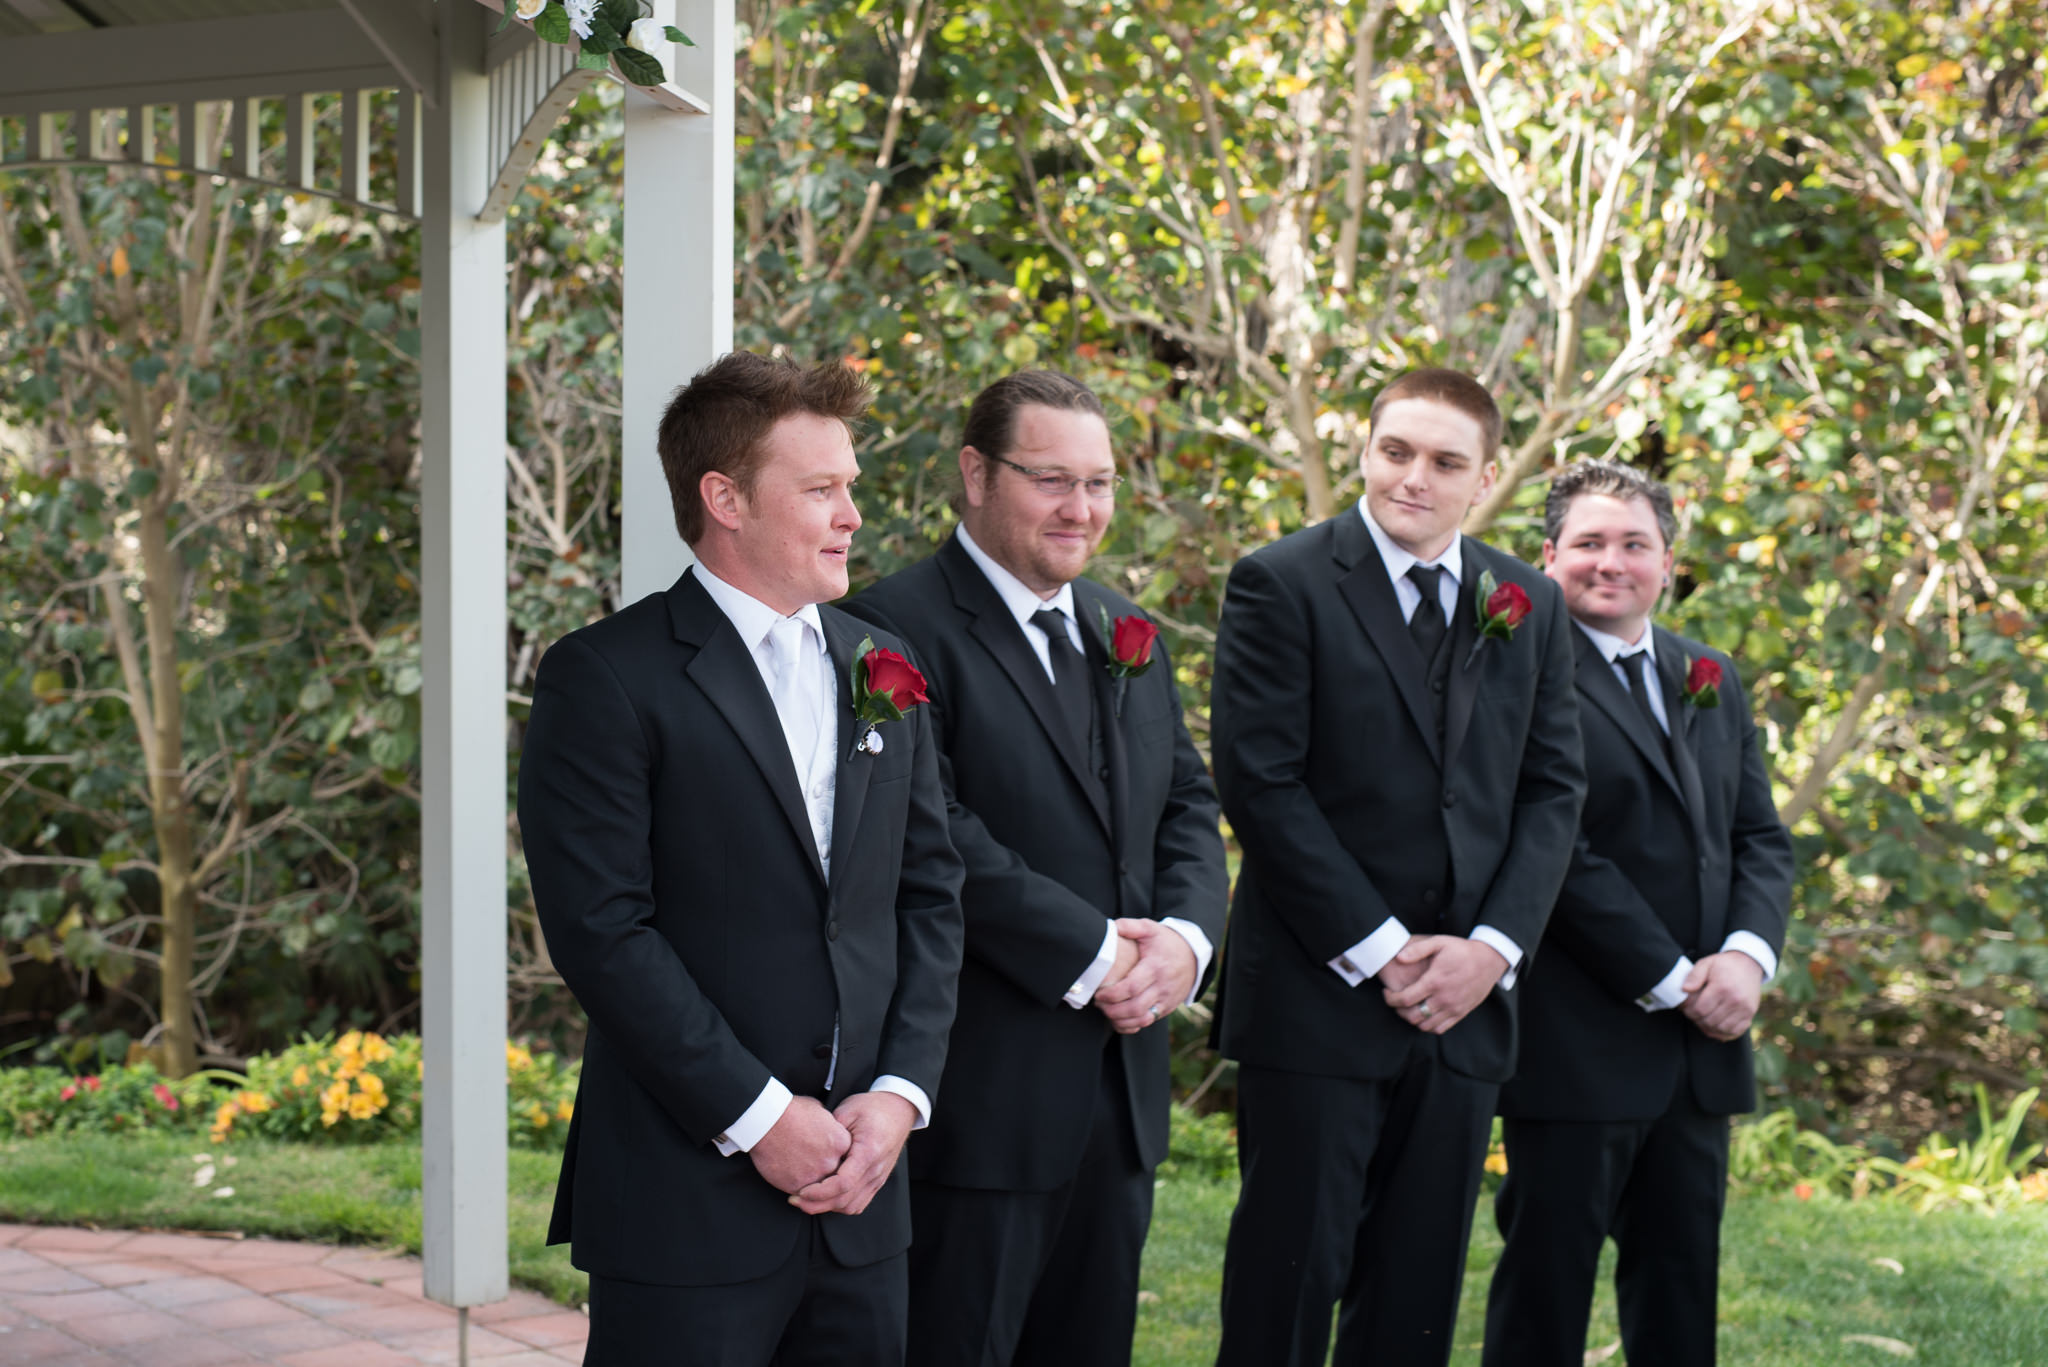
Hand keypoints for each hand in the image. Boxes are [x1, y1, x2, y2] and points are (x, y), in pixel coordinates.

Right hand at [749, 1096, 850, 1195]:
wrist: (767, 1121)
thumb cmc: (791, 1111)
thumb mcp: (820, 1111)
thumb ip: (830, 1126)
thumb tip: (830, 1130)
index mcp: (842, 1143)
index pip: (847, 1158)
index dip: (836, 1157)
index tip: (826, 1154)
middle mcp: (832, 1162)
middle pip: (835, 1173)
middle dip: (825, 1170)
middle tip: (813, 1164)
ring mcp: (815, 1175)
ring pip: (820, 1187)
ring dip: (813, 1182)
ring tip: (801, 1171)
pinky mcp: (797, 1185)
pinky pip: (802, 1193)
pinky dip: (797, 1187)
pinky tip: (789, 1175)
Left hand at [789, 1091, 918, 1216]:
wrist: (899, 1109)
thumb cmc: (873, 1107)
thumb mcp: (848, 1110)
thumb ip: (830, 1131)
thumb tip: (810, 1151)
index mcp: (869, 1152)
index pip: (842, 1183)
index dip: (819, 1192)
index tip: (800, 1191)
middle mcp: (876, 1170)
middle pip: (845, 1200)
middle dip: (817, 1205)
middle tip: (794, 1200)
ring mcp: (878, 1178)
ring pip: (851, 1206)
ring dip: (828, 1208)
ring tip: (807, 1201)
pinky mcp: (878, 1181)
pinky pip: (859, 1203)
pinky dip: (840, 1206)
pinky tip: (826, 1198)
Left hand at [1095, 918, 1198, 1033]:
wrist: (1193, 955)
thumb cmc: (1167, 942)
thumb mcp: (1151, 928)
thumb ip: (1130, 926)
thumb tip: (1112, 927)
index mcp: (1155, 967)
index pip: (1131, 987)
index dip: (1111, 994)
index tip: (1099, 993)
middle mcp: (1162, 986)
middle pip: (1135, 1007)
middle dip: (1112, 1010)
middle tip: (1099, 1004)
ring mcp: (1166, 999)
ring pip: (1143, 1019)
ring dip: (1121, 1020)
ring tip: (1107, 1012)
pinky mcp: (1167, 1007)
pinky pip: (1149, 1022)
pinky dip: (1132, 1025)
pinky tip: (1119, 1020)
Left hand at [1382, 935, 1508, 1034]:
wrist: (1489, 960)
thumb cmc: (1461, 950)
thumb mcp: (1439, 942)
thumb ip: (1417, 949)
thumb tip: (1398, 958)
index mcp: (1434, 981)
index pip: (1404, 999)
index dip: (1390, 999)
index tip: (1386, 993)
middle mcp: (1443, 998)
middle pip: (1412, 1016)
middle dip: (1398, 1011)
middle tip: (1395, 1001)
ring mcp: (1453, 1008)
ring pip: (1425, 1026)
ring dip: (1412, 1019)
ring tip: (1408, 1008)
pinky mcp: (1461, 1013)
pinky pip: (1440, 1029)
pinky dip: (1428, 1026)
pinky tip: (1424, 1014)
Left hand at [1682, 952, 1763, 1041]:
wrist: (1748, 964)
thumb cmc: (1724, 965)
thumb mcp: (1706, 963)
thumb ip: (1694, 976)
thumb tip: (1685, 989)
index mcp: (1722, 987)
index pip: (1700, 1010)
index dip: (1689, 1011)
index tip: (1686, 1008)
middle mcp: (1735, 1000)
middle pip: (1710, 1021)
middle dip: (1697, 1020)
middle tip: (1693, 1014)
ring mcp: (1745, 1009)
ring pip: (1721, 1029)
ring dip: (1708, 1027)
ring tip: (1702, 1019)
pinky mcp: (1750, 1014)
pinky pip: (1735, 1031)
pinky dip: (1723, 1032)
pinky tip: (1715, 1026)